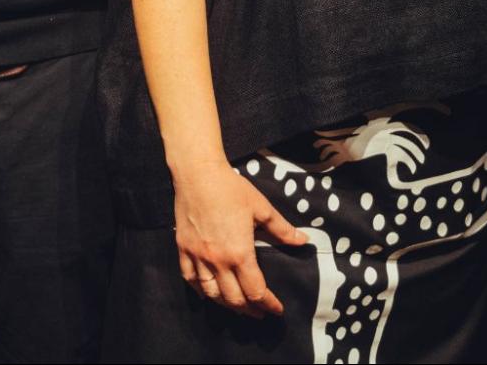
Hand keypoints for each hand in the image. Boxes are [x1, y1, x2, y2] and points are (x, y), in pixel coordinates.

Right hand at [171, 161, 304, 317]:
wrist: (198, 174)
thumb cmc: (231, 189)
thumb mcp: (261, 208)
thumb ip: (282, 229)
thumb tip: (303, 241)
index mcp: (240, 253)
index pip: (256, 291)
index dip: (268, 304)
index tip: (277, 310)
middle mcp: (218, 261)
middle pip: (234, 299)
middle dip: (250, 310)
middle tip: (260, 313)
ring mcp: (198, 257)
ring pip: (211, 293)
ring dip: (226, 305)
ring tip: (238, 307)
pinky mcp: (183, 249)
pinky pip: (190, 279)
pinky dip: (200, 291)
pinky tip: (207, 293)